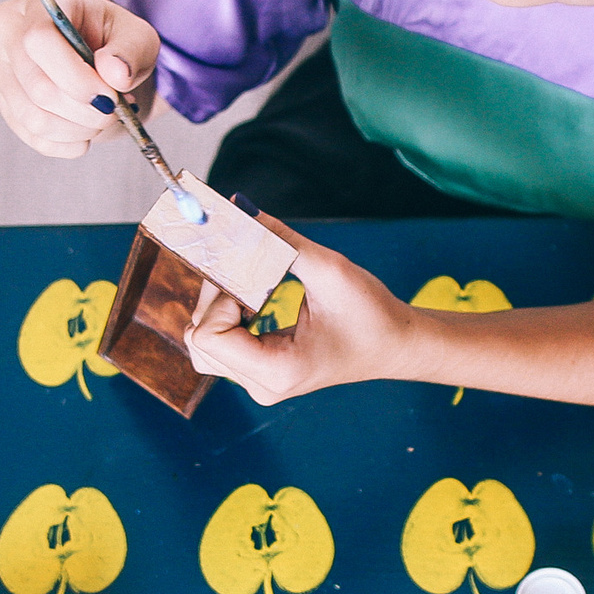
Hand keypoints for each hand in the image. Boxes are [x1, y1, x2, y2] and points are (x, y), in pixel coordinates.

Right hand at [0, 0, 161, 158]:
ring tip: (103, 117)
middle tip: (114, 110)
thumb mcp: (138, 38)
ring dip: (78, 128)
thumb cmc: (117, 43)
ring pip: (33, 116)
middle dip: (83, 109)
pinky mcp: (6, 102)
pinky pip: (33, 136)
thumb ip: (131, 51)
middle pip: (36, 85)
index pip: (39, 39)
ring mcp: (2, 68)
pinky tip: (86, 130)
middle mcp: (10, 29)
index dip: (74, 76)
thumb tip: (115, 73)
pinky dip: (68, 142)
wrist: (102, 63)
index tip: (109, 96)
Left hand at [183, 214, 417, 403]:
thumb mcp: (330, 269)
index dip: (220, 297)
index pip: (208, 335)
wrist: (396, 345)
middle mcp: (262, 386)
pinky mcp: (258, 373)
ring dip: (218, 306)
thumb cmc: (371, 314)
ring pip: (202, 343)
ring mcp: (258, 383)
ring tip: (252, 286)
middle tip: (246, 270)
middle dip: (215, 297)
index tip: (251, 275)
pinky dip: (226, 315)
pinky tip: (254, 298)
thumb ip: (280, 240)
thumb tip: (239, 208)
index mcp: (278, 370)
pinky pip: (219, 344)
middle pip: (198, 338)